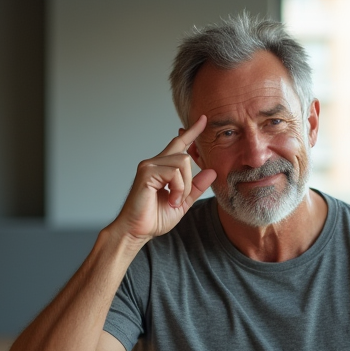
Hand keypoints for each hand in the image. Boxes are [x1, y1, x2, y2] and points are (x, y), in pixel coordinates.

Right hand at [115, 115, 217, 242]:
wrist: (138, 231)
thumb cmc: (154, 218)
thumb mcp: (183, 202)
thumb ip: (196, 187)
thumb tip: (211, 171)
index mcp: (163, 168)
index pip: (179, 143)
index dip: (192, 131)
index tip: (203, 120)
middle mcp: (154, 162)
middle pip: (185, 156)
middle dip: (189, 181)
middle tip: (179, 199)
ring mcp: (149, 165)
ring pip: (182, 163)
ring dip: (183, 187)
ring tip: (173, 200)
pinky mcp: (146, 172)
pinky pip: (174, 173)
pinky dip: (177, 189)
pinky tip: (170, 199)